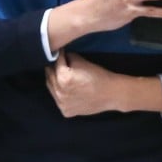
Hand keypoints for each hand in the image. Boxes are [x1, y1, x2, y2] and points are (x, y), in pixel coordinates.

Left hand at [45, 51, 161, 116]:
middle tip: (56, 62)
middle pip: (50, 76)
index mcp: (63, 78)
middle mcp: (59, 93)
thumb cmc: (99, 75)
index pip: (56, 63)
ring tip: (59, 74)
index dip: (59, 55)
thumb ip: (69, 57)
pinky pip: (58, 100)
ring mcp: (62, 104)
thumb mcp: (83, 62)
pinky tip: (65, 88)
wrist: (112, 94)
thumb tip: (61, 54)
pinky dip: (60, 93)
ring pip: (51, 89)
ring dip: (54, 80)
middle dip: (53, 68)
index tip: (59, 50)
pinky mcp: (66, 112)